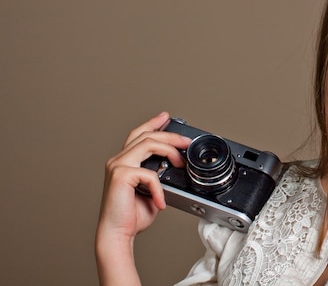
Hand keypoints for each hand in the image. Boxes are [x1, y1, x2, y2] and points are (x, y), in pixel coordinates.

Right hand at [95, 112, 190, 284]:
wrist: (118, 234)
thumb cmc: (132, 216)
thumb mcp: (151, 190)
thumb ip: (158, 176)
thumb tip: (173, 167)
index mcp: (124, 162)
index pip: (138, 135)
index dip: (152, 123)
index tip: (166, 117)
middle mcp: (118, 160)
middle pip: (146, 135)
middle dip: (170, 135)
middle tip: (186, 140)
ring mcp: (117, 166)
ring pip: (148, 144)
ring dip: (170, 149)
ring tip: (182, 162)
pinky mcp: (120, 176)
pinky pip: (149, 173)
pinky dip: (159, 187)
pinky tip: (161, 201)